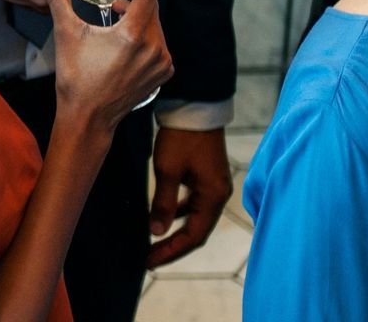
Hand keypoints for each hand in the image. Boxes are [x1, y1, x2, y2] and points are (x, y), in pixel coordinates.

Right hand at [49, 0, 172, 130]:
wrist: (87, 116)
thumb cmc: (77, 79)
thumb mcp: (67, 34)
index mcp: (132, 36)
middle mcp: (153, 49)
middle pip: (151, 10)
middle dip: (135, 1)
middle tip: (115, 1)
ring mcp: (161, 63)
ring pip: (154, 27)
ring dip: (139, 20)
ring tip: (116, 23)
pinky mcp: (163, 74)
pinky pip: (158, 45)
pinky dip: (145, 38)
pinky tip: (126, 44)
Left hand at [147, 127, 233, 268]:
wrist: (194, 106)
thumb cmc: (182, 137)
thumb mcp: (168, 170)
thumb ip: (162, 203)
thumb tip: (155, 232)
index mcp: (214, 197)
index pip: (194, 236)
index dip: (171, 251)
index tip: (150, 261)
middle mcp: (218, 195)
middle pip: (196, 231)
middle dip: (172, 245)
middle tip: (149, 258)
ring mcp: (213, 186)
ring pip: (193, 218)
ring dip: (174, 230)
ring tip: (152, 242)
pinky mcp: (205, 177)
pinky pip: (192, 203)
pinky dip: (177, 212)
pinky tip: (161, 216)